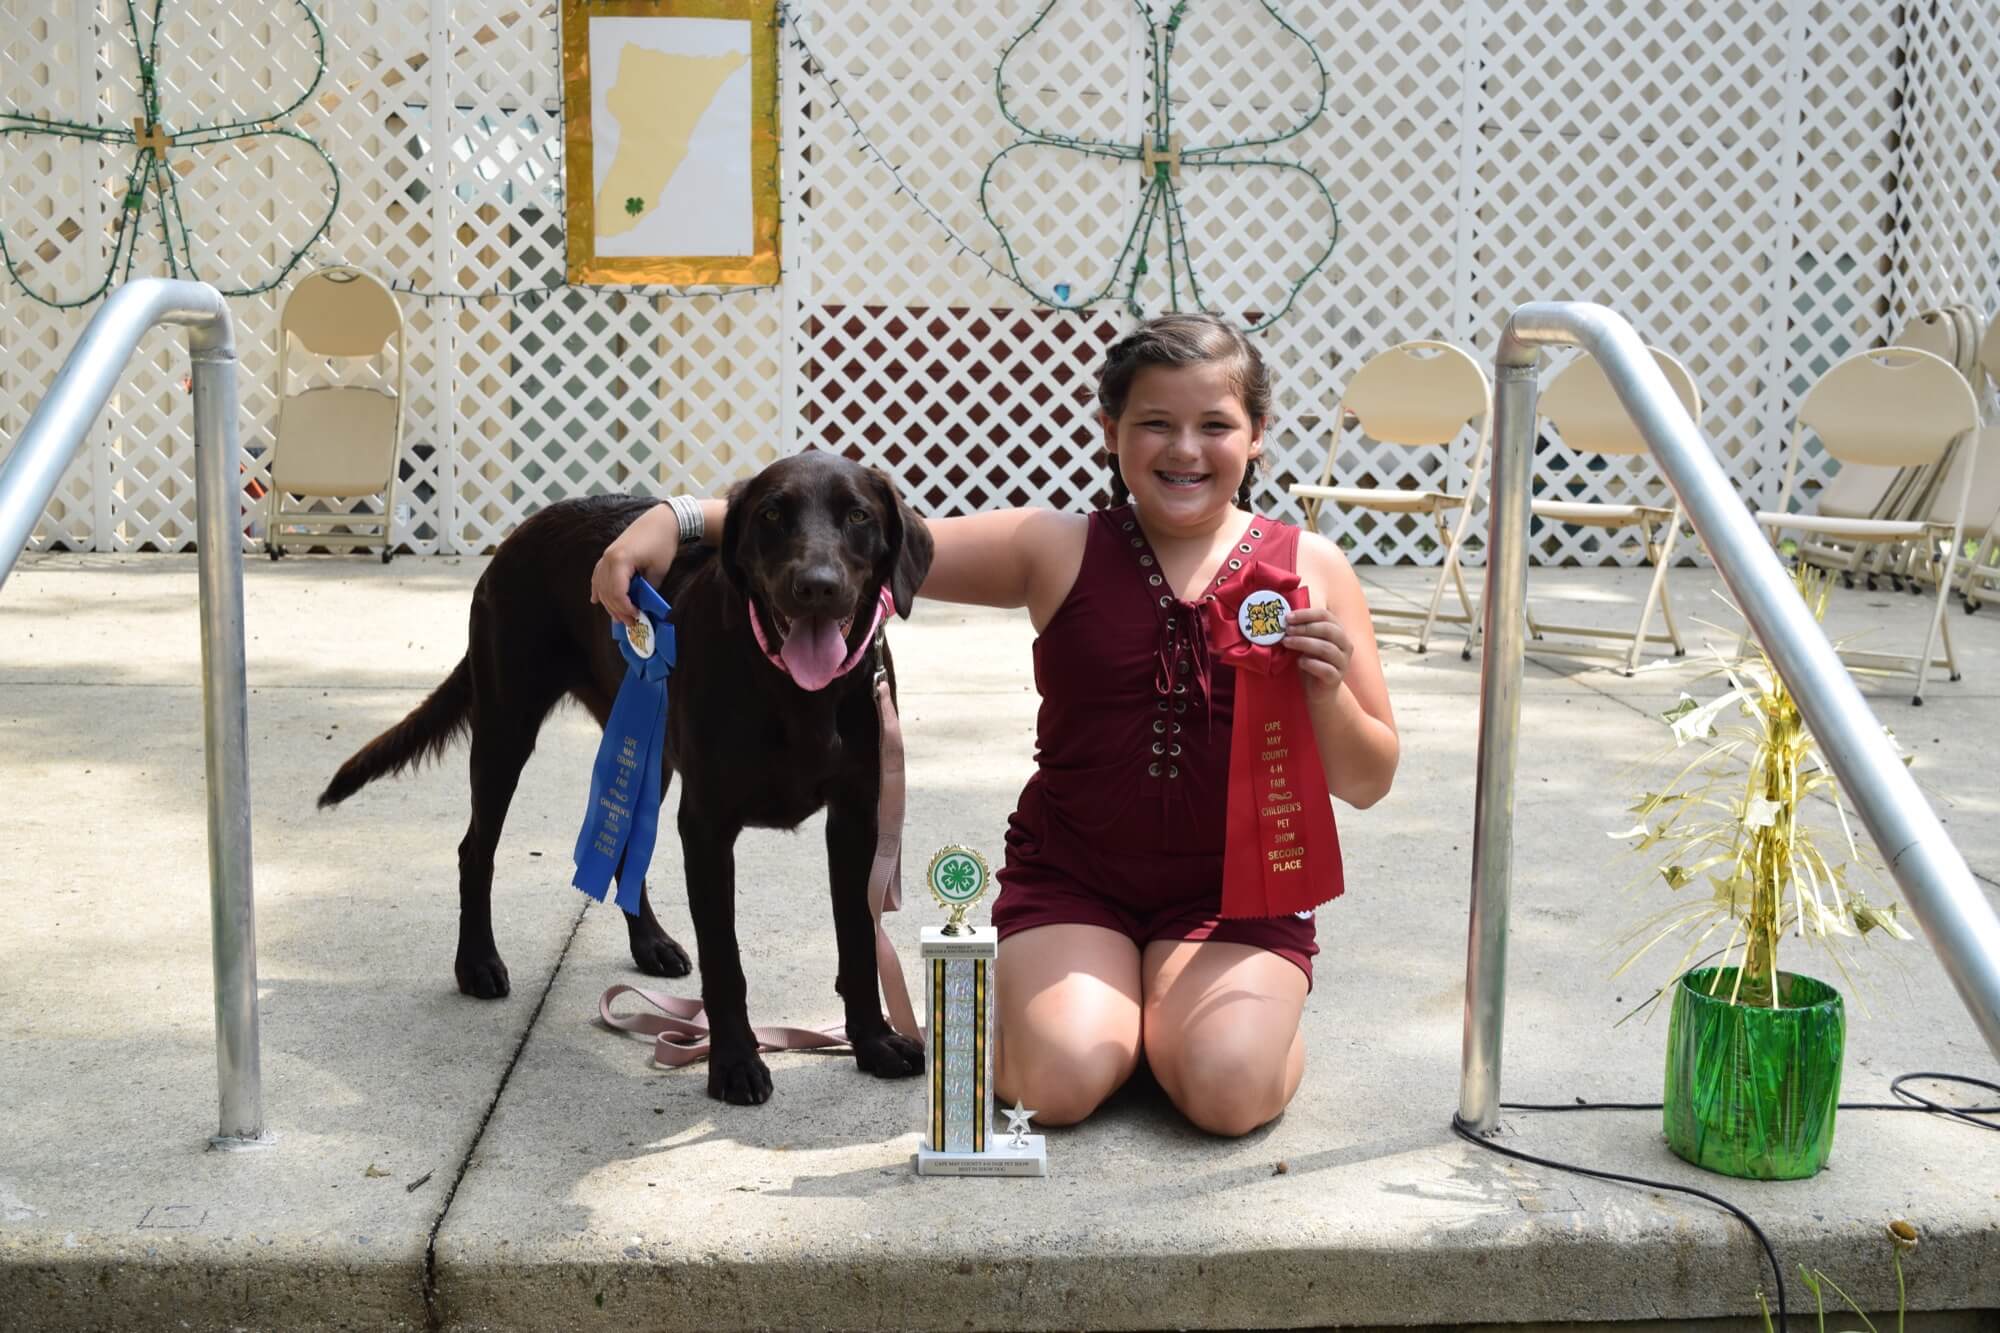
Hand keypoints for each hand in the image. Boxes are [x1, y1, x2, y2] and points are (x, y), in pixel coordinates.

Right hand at [589, 504, 678, 625]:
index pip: (616, 592)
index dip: (625, 608)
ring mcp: (606, 556)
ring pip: (600, 585)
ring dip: (608, 603)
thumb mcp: (658, 570)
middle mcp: (608, 558)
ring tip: (619, 617)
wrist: (661, 521)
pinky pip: (598, 575)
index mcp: (620, 561)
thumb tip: (642, 606)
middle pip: (606, 592)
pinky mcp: (609, 554)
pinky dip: (597, 589)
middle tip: (631, 623)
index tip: (637, 617)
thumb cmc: (662, 543)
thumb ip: (648, 589)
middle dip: (617, 610)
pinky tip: (595, 600)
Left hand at [1281, 606, 1351, 692]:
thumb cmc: (1312, 663)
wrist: (1319, 691)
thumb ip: (1302, 631)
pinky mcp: (1336, 678)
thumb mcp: (1307, 644)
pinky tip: (1299, 662)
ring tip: (1287, 643)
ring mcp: (1343, 662)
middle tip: (1287, 630)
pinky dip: (1310, 663)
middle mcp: (1345, 645)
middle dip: (1305, 628)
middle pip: (1328, 630)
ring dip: (1304, 643)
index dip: (1306, 614)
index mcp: (1339, 632)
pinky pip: (1325, 669)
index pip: (1326, 616)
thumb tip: (1285, 619)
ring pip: (1326, 648)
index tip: (1288, 617)